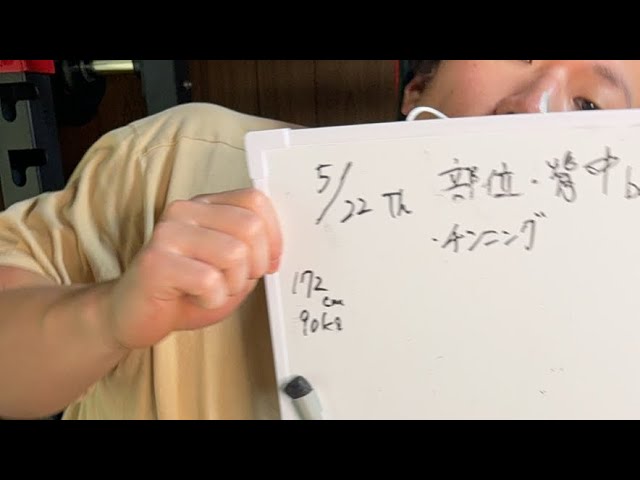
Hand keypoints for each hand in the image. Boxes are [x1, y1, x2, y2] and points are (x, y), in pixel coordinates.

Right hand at [103, 188, 281, 348]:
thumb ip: (252, 251)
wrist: (135, 315)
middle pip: (250, 227)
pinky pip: (209, 280)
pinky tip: (196, 299)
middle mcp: (186, 210)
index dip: (273, 235)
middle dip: (255, 265)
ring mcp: (168, 232)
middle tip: (236, 282)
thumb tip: (277, 247)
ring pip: (234, 254)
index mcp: (206, 206)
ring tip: (212, 291)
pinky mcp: (156, 261)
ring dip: (233, 285)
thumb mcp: (231, 268)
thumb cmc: (187, 291)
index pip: (255, 200)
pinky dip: (213, 300)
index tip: (268, 262)